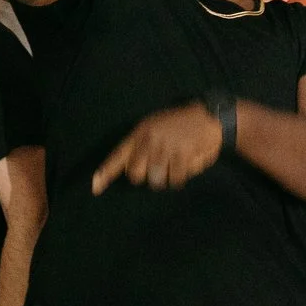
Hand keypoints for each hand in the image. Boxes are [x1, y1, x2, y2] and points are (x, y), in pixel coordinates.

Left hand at [92, 100, 225, 192]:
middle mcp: (149, 140)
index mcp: (140, 132)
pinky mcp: (182, 155)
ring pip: (156, 180)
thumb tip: (128, 169)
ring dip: (166, 177)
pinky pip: (175, 180)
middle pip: (136, 175)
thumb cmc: (180, 125)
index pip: (118, 155)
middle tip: (160, 167)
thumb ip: (141, 144)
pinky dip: (181, 177)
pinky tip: (186, 163)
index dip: (106, 173)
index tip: (95, 188)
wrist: (210, 117)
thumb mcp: (155, 126)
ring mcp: (166, 148)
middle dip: (146, 176)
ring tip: (175, 163)